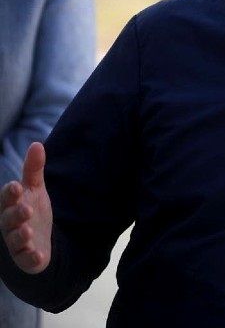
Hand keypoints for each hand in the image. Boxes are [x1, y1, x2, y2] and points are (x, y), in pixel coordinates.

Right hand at [0, 143, 52, 273]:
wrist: (38, 240)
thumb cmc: (32, 210)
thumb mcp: (35, 189)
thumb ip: (34, 169)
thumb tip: (37, 144)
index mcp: (11, 206)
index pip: (7, 198)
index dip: (11, 193)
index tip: (16, 186)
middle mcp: (11, 225)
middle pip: (9, 219)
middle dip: (16, 214)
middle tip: (26, 209)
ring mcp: (18, 243)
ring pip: (15, 239)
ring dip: (20, 235)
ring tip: (28, 230)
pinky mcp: (27, 258)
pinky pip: (26, 260)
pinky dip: (31, 258)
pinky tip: (38, 255)